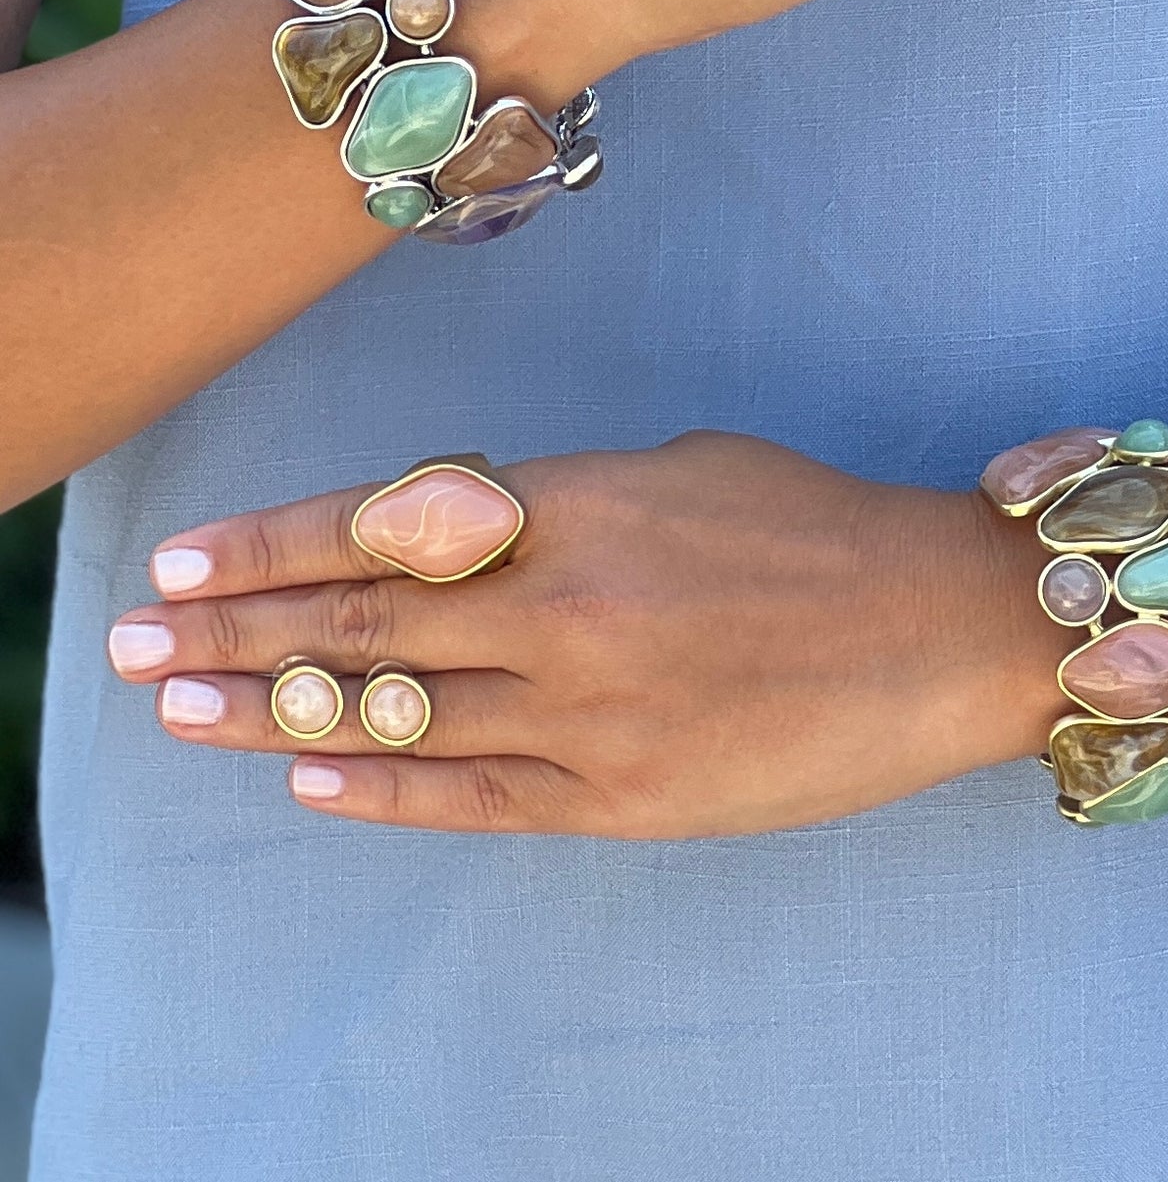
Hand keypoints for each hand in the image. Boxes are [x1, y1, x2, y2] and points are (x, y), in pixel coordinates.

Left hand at [109, 436, 1055, 836]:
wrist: (939, 627)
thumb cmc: (811, 522)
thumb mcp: (673, 469)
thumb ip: (553, 503)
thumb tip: (453, 531)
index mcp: (576, 506)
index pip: (383, 528)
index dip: (270, 547)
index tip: (180, 562)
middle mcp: (566, 608)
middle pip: (362, 625)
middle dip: (233, 635)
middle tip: (129, 648)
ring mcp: (592, 713)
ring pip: (399, 715)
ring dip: (272, 716)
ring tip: (177, 715)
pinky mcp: (627, 797)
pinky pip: (476, 797)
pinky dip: (385, 787)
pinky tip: (309, 777)